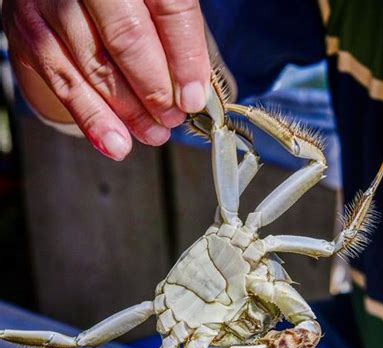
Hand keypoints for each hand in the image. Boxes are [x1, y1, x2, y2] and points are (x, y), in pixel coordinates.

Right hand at [3, 0, 209, 158]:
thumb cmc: (123, 2)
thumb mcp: (152, 6)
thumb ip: (176, 38)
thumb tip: (196, 93)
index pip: (167, 5)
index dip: (185, 55)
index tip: (194, 97)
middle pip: (128, 35)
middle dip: (155, 88)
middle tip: (172, 118)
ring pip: (96, 64)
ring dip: (130, 110)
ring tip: (153, 133)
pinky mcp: (29, 29)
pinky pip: (64, 83)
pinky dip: (93, 119)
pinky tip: (115, 143)